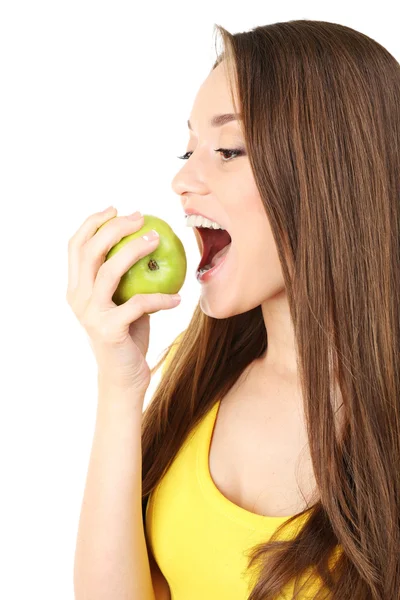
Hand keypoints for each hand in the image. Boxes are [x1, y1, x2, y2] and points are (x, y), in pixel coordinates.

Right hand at [66, 206, 180, 393]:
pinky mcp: (109, 330)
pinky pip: (139, 304)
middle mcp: (77, 298)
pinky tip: (178, 298)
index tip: (117, 208)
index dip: (93, 222)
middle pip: (90, 250)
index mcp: (76, 288)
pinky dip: (161, 298)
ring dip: (135, 249)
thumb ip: (123, 278)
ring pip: (109, 270)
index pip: (75, 245)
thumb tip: (147, 241)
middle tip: (141, 216)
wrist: (123, 378)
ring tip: (158, 240)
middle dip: (115, 227)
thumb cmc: (128, 335)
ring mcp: (90, 315)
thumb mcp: (121, 302)